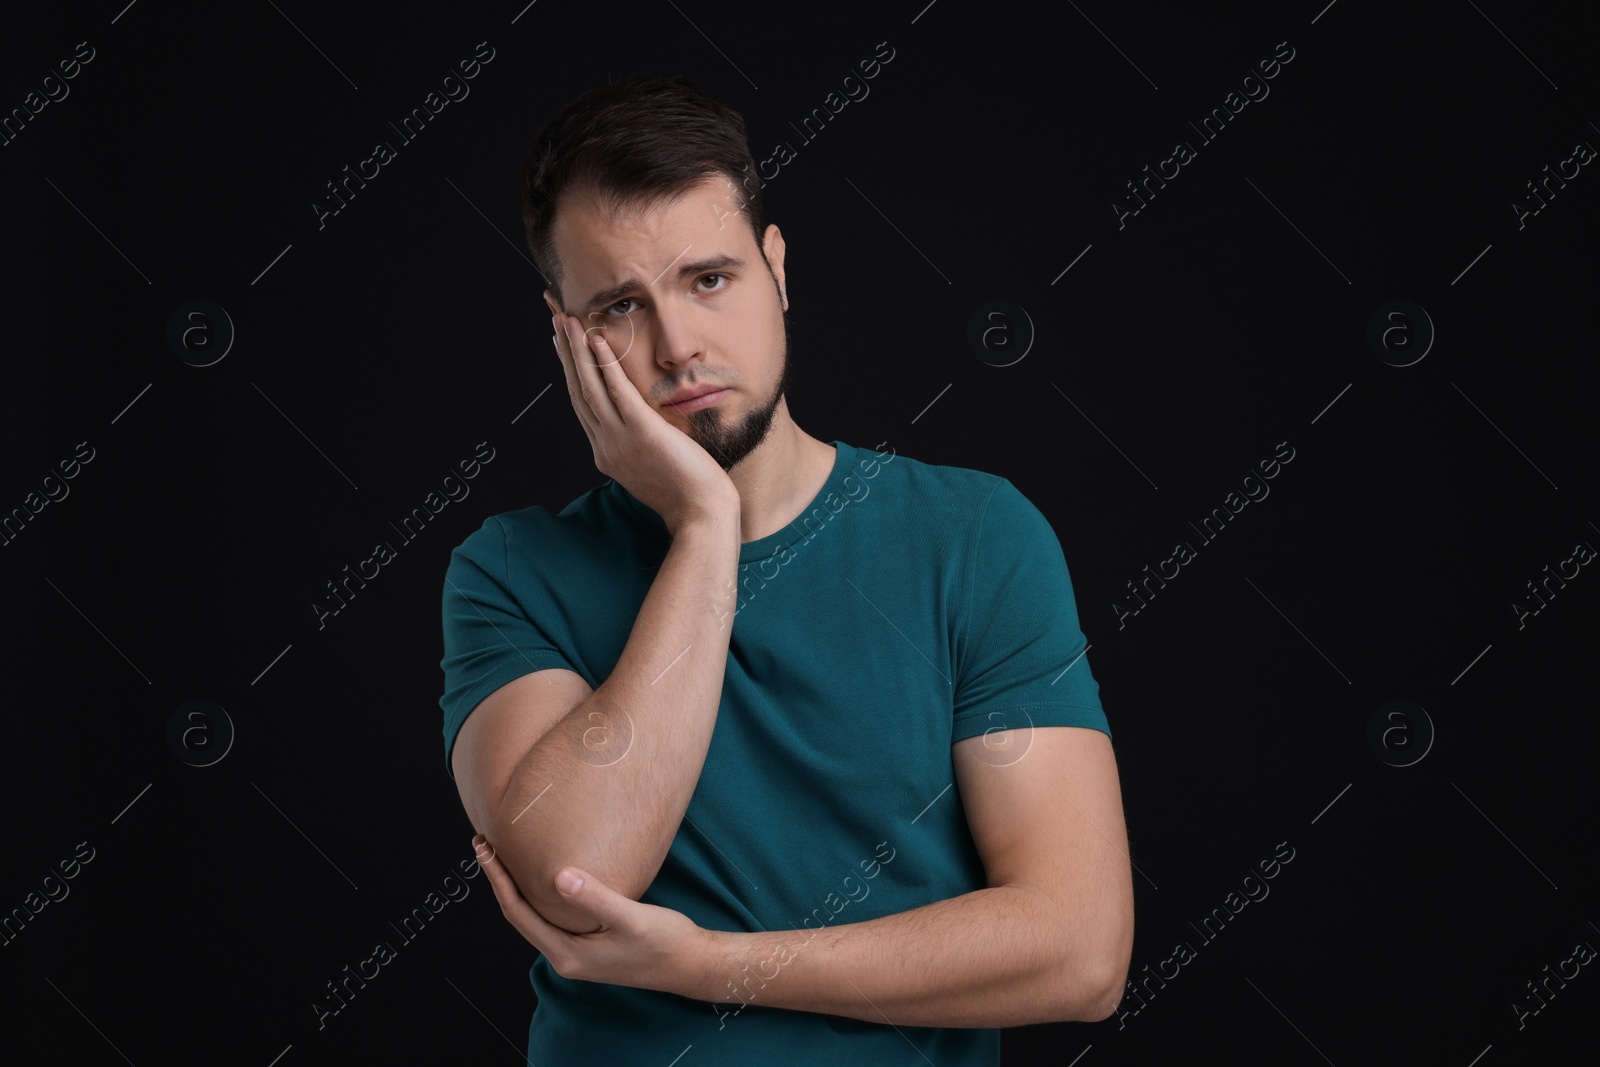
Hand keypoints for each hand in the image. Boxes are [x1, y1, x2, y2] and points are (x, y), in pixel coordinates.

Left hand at [473, 833, 710, 996]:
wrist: (691, 965)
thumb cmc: (665, 942)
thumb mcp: (631, 918)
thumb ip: (595, 898)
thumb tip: (557, 876)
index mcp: (566, 954)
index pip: (517, 913)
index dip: (498, 879)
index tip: (484, 848)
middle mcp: (565, 956)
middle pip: (519, 914)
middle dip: (500, 879)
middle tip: (486, 843)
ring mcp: (576, 951)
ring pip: (535, 915)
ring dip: (517, 885)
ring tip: (506, 855)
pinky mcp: (588, 943)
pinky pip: (552, 916)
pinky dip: (539, 893)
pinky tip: (543, 875)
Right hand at [549, 300, 738, 534]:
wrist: (701, 516)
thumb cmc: (687, 494)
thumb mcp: (653, 467)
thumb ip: (640, 446)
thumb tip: (643, 429)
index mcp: (607, 453)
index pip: (583, 405)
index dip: (571, 373)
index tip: (564, 347)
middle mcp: (605, 446)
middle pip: (578, 391)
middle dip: (566, 354)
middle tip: (557, 322)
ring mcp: (620, 440)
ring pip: (589, 387)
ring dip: (577, 351)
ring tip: (568, 321)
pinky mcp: (642, 433)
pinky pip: (618, 391)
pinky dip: (605, 364)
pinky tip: (596, 340)